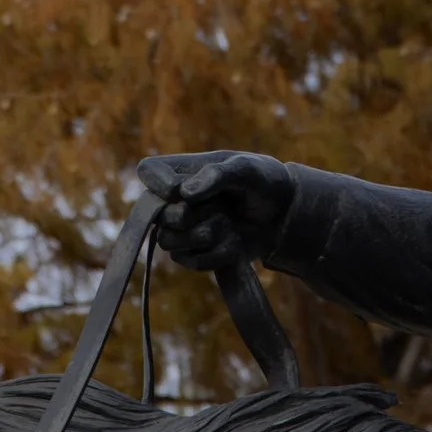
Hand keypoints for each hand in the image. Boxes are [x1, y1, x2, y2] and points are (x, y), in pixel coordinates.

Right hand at [136, 150, 294, 272]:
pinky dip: (216, 255)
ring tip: (229, 226)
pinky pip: (189, 262)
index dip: (162, 185)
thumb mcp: (246, 170)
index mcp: (179, 169)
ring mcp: (181, 229)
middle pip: (160, 216)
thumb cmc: (262, 181)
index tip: (185, 189)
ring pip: (169, 243)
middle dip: (194, 217)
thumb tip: (184, 194)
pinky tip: (234, 243)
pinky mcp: (193, 253)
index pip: (148, 172)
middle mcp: (173, 199)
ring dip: (205, 237)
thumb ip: (217, 175)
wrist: (283, 214)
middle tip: (221, 208)